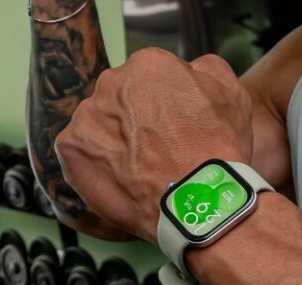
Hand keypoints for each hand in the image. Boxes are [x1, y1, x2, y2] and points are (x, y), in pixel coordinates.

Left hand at [55, 48, 253, 242]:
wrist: (199, 201)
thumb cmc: (218, 150)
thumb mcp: (232, 94)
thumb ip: (205, 70)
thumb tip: (191, 69)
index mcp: (148, 65)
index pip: (150, 79)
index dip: (165, 106)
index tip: (174, 128)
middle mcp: (111, 83)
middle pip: (120, 100)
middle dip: (135, 121)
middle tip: (157, 151)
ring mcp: (86, 117)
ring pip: (98, 127)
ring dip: (114, 143)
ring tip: (138, 171)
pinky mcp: (70, 151)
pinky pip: (80, 155)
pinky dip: (95, 167)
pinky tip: (121, 182)